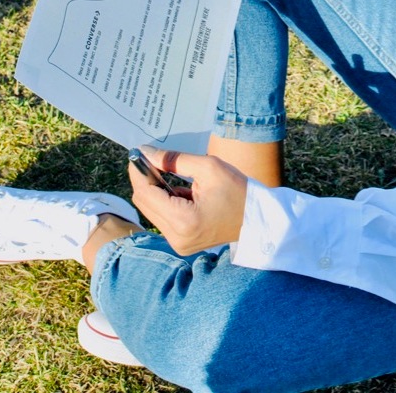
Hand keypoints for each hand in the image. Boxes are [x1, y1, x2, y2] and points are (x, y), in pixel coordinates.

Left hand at [128, 146, 247, 254]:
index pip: (146, 193)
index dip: (138, 171)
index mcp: (184, 220)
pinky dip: (164, 202)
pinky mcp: (181, 243)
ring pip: (150, 211)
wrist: (257, 219)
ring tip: (168, 174)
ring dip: (154, 190)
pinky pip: (162, 218)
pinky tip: (179, 191)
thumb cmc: (237, 190)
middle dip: (144, 179)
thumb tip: (146, 152)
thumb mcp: (208, 167)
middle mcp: (176, 237)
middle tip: (151, 158)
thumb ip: (173, 160)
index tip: (138, 153)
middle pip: (144, 203)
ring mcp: (178, 243)